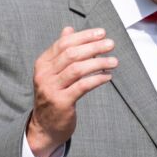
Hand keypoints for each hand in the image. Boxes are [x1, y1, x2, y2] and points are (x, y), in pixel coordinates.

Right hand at [27, 27, 116, 156]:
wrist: (44, 126)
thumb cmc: (53, 95)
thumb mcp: (53, 72)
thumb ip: (60, 52)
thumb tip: (68, 29)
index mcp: (42, 64)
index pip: (63, 43)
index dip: (84, 36)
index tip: (101, 33)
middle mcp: (44, 75)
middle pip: (71, 54)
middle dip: (93, 47)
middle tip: (111, 44)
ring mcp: (51, 89)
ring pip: (78, 69)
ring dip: (99, 63)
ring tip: (114, 61)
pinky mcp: (61, 102)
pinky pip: (82, 86)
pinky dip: (97, 79)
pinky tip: (107, 76)